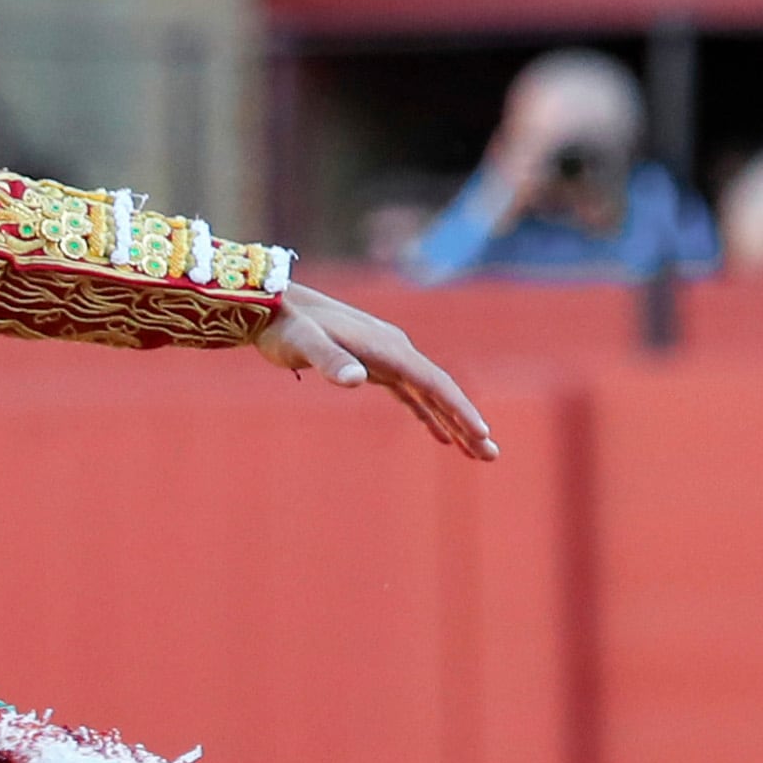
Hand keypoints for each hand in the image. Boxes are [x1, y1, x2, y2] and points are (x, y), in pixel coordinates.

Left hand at [253, 282, 497, 460]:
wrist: (271, 305)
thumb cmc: (285, 326)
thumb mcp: (303, 344)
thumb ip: (329, 360)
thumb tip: (356, 379)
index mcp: (388, 348)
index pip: (434, 383)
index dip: (460, 410)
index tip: (482, 435)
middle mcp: (395, 351)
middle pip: (440, 391)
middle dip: (467, 425)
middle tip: (491, 457)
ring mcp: (386, 357)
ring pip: (429, 395)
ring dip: (453, 423)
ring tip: (474, 452)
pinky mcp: (372, 365)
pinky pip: (409, 394)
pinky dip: (427, 414)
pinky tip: (438, 435)